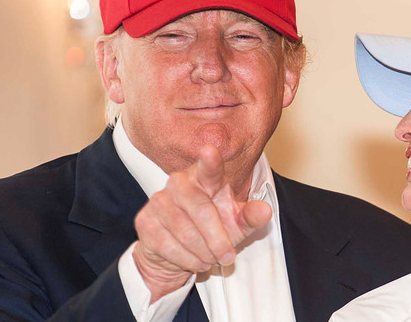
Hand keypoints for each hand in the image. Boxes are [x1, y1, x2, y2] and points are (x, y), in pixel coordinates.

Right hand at [132, 146, 271, 301]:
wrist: (177, 252)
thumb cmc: (212, 230)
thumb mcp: (236, 225)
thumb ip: (250, 217)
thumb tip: (265, 211)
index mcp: (204, 178)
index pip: (209, 168)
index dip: (209, 161)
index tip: (210, 151)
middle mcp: (179, 183)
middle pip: (201, 210)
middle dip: (217, 239)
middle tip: (227, 256)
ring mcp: (159, 201)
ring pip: (186, 232)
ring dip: (203, 252)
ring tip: (210, 257)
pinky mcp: (145, 221)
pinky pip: (170, 246)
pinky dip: (187, 259)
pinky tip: (193, 259)